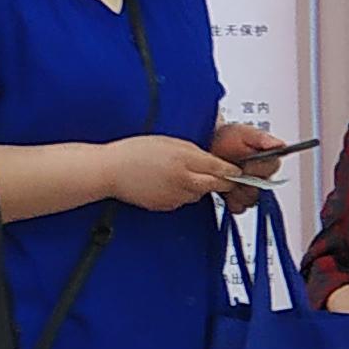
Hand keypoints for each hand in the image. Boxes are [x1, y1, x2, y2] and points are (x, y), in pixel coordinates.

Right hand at [102, 134, 245, 211]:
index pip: (220, 169)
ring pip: (200, 193)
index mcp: (185, 159)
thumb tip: (213, 161)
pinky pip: (184, 200)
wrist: (110, 171)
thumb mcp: (168, 142)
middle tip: (224, 176)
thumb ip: (194, 152)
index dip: (232, 171)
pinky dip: (183, 193)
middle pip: (216, 185)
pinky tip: (168, 183)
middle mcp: (183, 179)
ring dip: (199, 186)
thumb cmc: (134, 152)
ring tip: (181, 174)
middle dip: (222, 181)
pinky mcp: (167, 206)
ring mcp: (175, 195)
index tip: (239, 171)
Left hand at [212, 122, 284, 209]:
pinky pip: (239, 208)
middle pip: (262, 188)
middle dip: (246, 183)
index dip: (258, 169)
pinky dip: (231, 202)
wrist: (208, 145)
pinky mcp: (237, 199)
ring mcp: (249, 189)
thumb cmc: (228, 137)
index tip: (246, 165)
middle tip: (233, 175)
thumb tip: (279, 144)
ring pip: (251, 200)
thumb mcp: (245, 133)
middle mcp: (261, 177)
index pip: (272, 168)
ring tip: (226, 182)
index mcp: (268, 161)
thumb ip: (262, 138)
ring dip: (238, 193)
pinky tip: (224, 192)